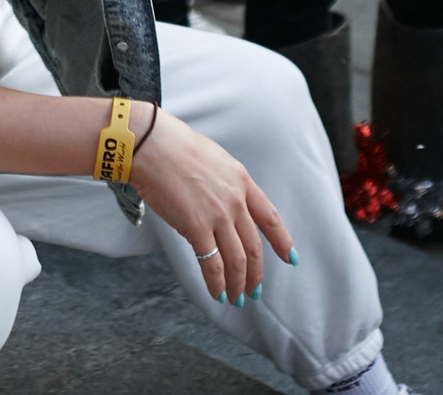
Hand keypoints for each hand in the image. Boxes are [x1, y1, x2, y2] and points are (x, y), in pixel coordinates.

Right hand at [129, 110, 292, 302]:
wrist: (151, 144)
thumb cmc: (173, 147)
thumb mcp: (213, 159)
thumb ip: (223, 183)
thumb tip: (221, 201)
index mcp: (241, 180)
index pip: (269, 217)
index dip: (282, 241)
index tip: (291, 258)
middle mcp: (235, 200)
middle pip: (254, 246)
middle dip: (256, 274)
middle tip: (254, 292)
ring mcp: (218, 215)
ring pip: (237, 260)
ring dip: (238, 283)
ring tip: (236, 298)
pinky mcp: (196, 228)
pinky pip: (211, 263)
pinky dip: (216, 283)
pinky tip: (216, 293)